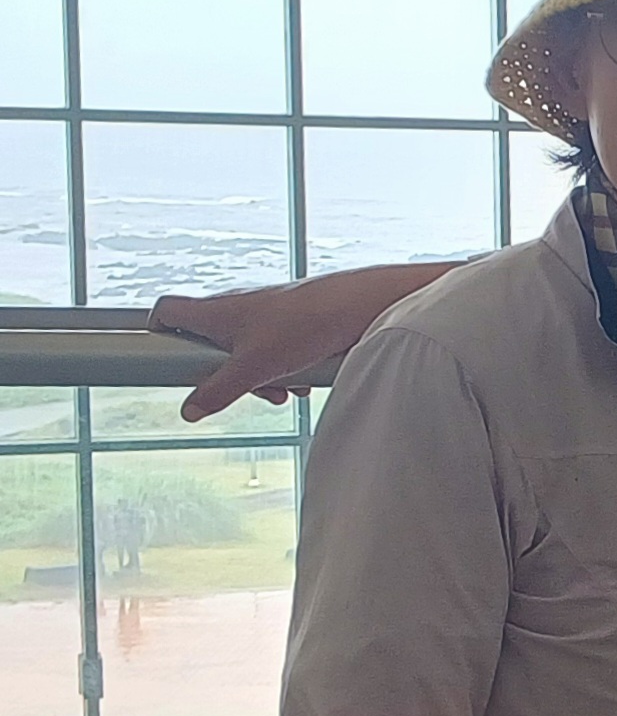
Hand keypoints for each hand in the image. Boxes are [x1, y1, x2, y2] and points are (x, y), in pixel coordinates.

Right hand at [153, 262, 450, 420]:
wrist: (360, 305)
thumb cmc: (304, 325)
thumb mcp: (254, 368)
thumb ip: (218, 391)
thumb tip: (189, 411)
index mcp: (215, 311)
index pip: (166, 311)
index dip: (157, 332)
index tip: (161, 358)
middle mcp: (236, 306)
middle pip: (208, 343)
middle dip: (223, 373)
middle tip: (245, 391)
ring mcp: (264, 311)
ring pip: (244, 350)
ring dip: (259, 375)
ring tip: (285, 390)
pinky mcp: (290, 319)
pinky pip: (274, 347)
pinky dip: (283, 366)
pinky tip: (304, 380)